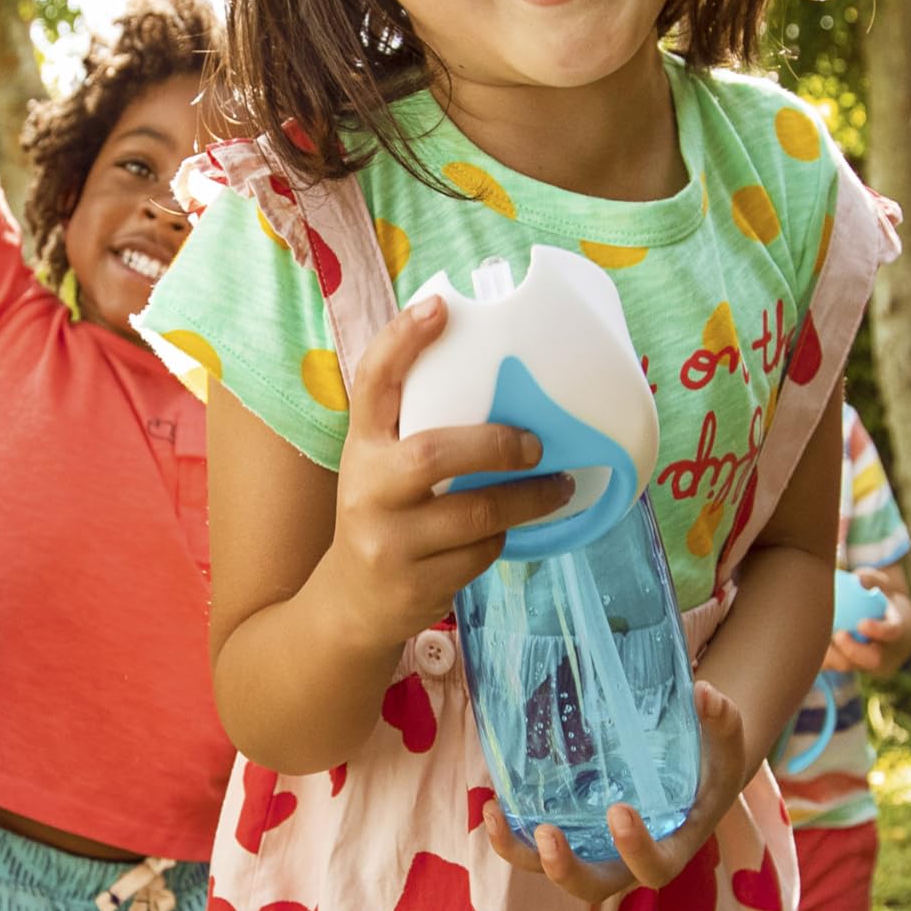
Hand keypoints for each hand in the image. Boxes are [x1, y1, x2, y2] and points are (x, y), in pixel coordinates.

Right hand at [318, 297, 574, 660]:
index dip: (401, 340)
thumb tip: (503, 382)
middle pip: (434, 455)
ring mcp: (388, 542)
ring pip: (474, 515)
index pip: (372, 383)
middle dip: (496, 446)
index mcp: (361, 447)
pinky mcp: (415, 585)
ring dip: (527, 500)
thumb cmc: (385, 516)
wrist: (351, 605)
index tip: (440, 306)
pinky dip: (503, 538)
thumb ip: (417, 429)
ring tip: (559, 486)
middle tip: (536, 444)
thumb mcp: (382, 467)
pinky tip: (510, 530)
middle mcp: (366, 490)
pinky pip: (480, 554)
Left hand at [479, 681, 754, 904]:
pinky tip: (490, 804)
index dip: (636, 850)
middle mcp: (625, 863)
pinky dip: (510, 832)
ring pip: (550, 871)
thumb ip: (722, 722)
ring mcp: (593, 852)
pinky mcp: (569, 834)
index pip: (655, 868)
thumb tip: (705, 692)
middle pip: (591, 888)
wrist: (690, 775)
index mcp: (671, 849)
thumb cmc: (709, 765)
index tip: (620, 812)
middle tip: (549, 836)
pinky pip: (533, 846)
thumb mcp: (724, 745)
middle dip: (566, 869)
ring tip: (495, 817)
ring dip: (521, 852)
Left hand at [823, 570, 910, 676]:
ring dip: (830, 653)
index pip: (892, 633)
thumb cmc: (877, 597)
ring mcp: (863, 662)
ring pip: (846, 665)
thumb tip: (857, 577)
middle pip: (871, 661)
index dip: (879, 631)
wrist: (878, 623)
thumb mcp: (879, 584)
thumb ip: (870, 579)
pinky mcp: (843, 665)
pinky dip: (816, 653)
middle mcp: (882, 652)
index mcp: (894, 631)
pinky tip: (802, 637)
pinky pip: (829, 665)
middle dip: (853, 651)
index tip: (862, 624)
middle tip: (837, 634)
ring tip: (815, 634)